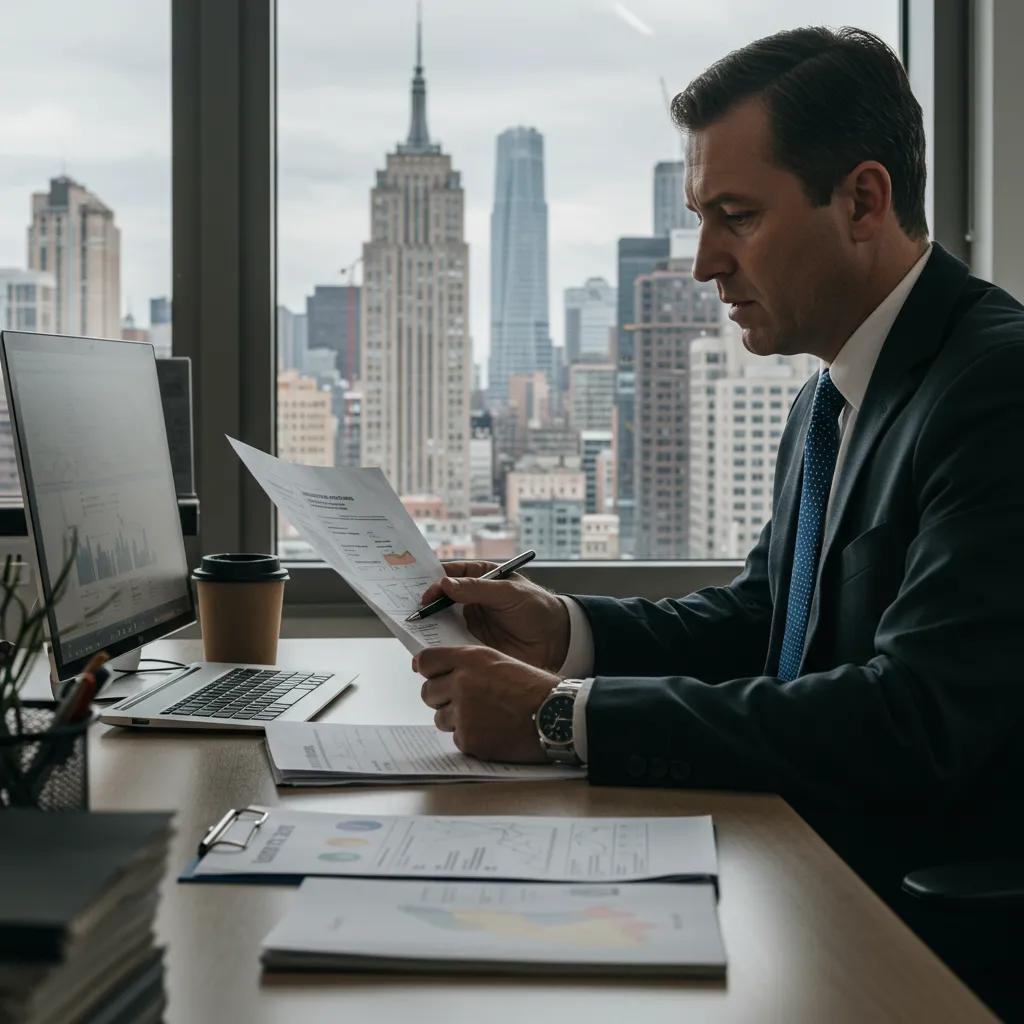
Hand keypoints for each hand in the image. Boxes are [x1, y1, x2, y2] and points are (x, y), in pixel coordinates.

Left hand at [415, 645, 558, 762]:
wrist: (556, 716)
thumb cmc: (536, 689)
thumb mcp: (500, 662)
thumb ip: (469, 665)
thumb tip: (441, 671)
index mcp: (470, 659)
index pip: (426, 661)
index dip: (427, 669)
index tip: (430, 675)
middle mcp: (461, 683)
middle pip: (427, 692)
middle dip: (441, 698)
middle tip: (463, 701)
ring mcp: (463, 712)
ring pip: (440, 718)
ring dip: (456, 719)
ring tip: (485, 717)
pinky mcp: (468, 739)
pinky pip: (457, 738)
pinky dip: (471, 738)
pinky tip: (493, 732)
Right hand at [417, 561, 569, 671]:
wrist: (558, 641)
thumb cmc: (538, 608)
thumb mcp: (510, 592)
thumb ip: (477, 589)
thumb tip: (446, 584)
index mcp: (479, 577)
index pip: (449, 574)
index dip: (433, 580)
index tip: (424, 592)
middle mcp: (469, 599)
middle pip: (439, 599)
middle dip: (424, 603)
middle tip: (410, 610)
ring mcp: (469, 622)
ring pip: (440, 622)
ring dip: (427, 625)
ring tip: (414, 630)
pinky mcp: (471, 644)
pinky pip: (449, 643)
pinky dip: (438, 645)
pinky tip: (429, 649)